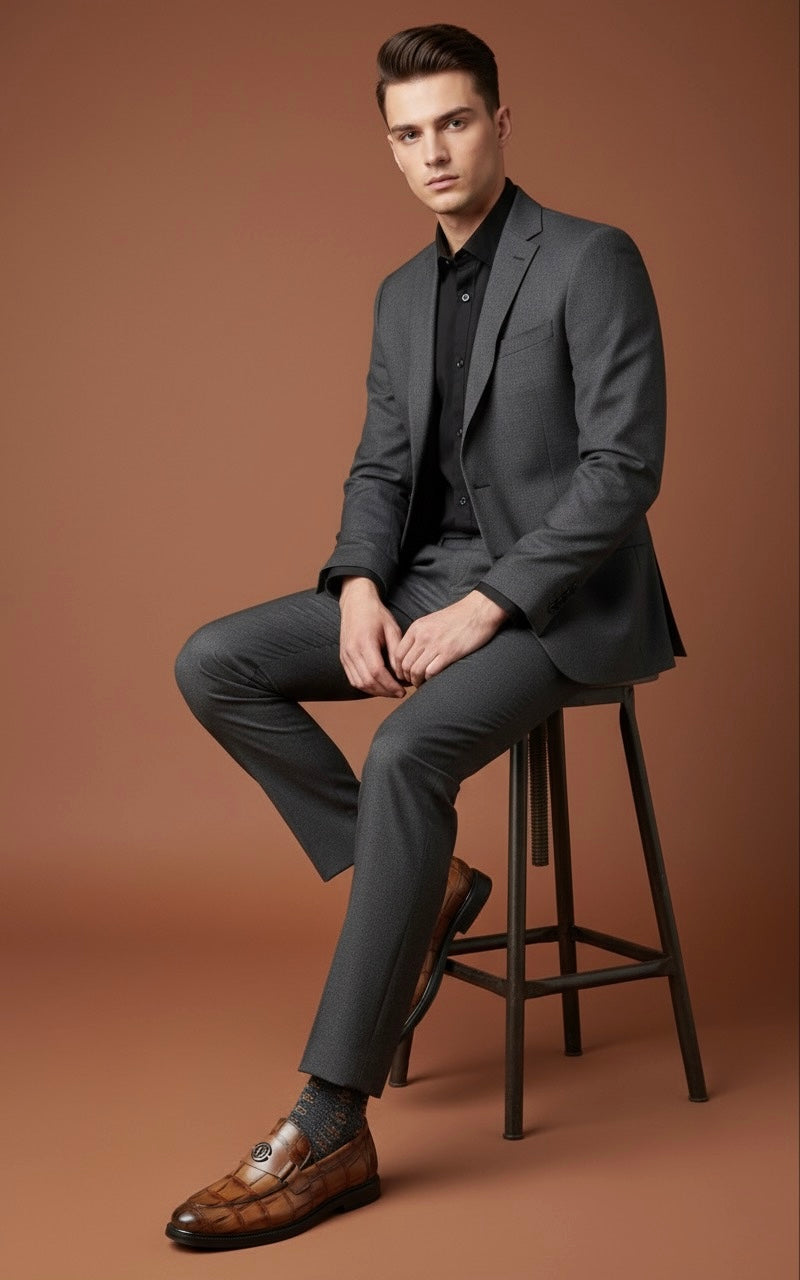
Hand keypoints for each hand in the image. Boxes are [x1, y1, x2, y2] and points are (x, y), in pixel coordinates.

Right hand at [339, 577, 404, 697]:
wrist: (356, 603)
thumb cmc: (376, 614)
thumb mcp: (392, 628)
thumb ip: (396, 651)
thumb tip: (401, 673)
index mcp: (364, 642)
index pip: (376, 672)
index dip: (390, 685)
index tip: (402, 690)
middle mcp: (351, 651)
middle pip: (367, 681)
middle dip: (385, 691)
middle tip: (399, 693)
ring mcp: (345, 655)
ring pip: (359, 683)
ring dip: (375, 691)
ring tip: (390, 691)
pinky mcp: (343, 658)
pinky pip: (353, 679)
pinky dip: (366, 686)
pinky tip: (378, 686)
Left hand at [394, 591, 508, 686]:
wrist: (478, 610)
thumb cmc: (458, 616)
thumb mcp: (432, 620)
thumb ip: (420, 634)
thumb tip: (412, 652)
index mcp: (417, 627)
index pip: (398, 653)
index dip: (398, 668)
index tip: (403, 674)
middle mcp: (423, 636)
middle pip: (405, 665)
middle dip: (406, 677)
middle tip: (412, 682)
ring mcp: (435, 645)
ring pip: (416, 671)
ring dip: (417, 681)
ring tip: (421, 684)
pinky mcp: (449, 653)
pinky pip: (431, 672)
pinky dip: (429, 680)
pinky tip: (432, 681)